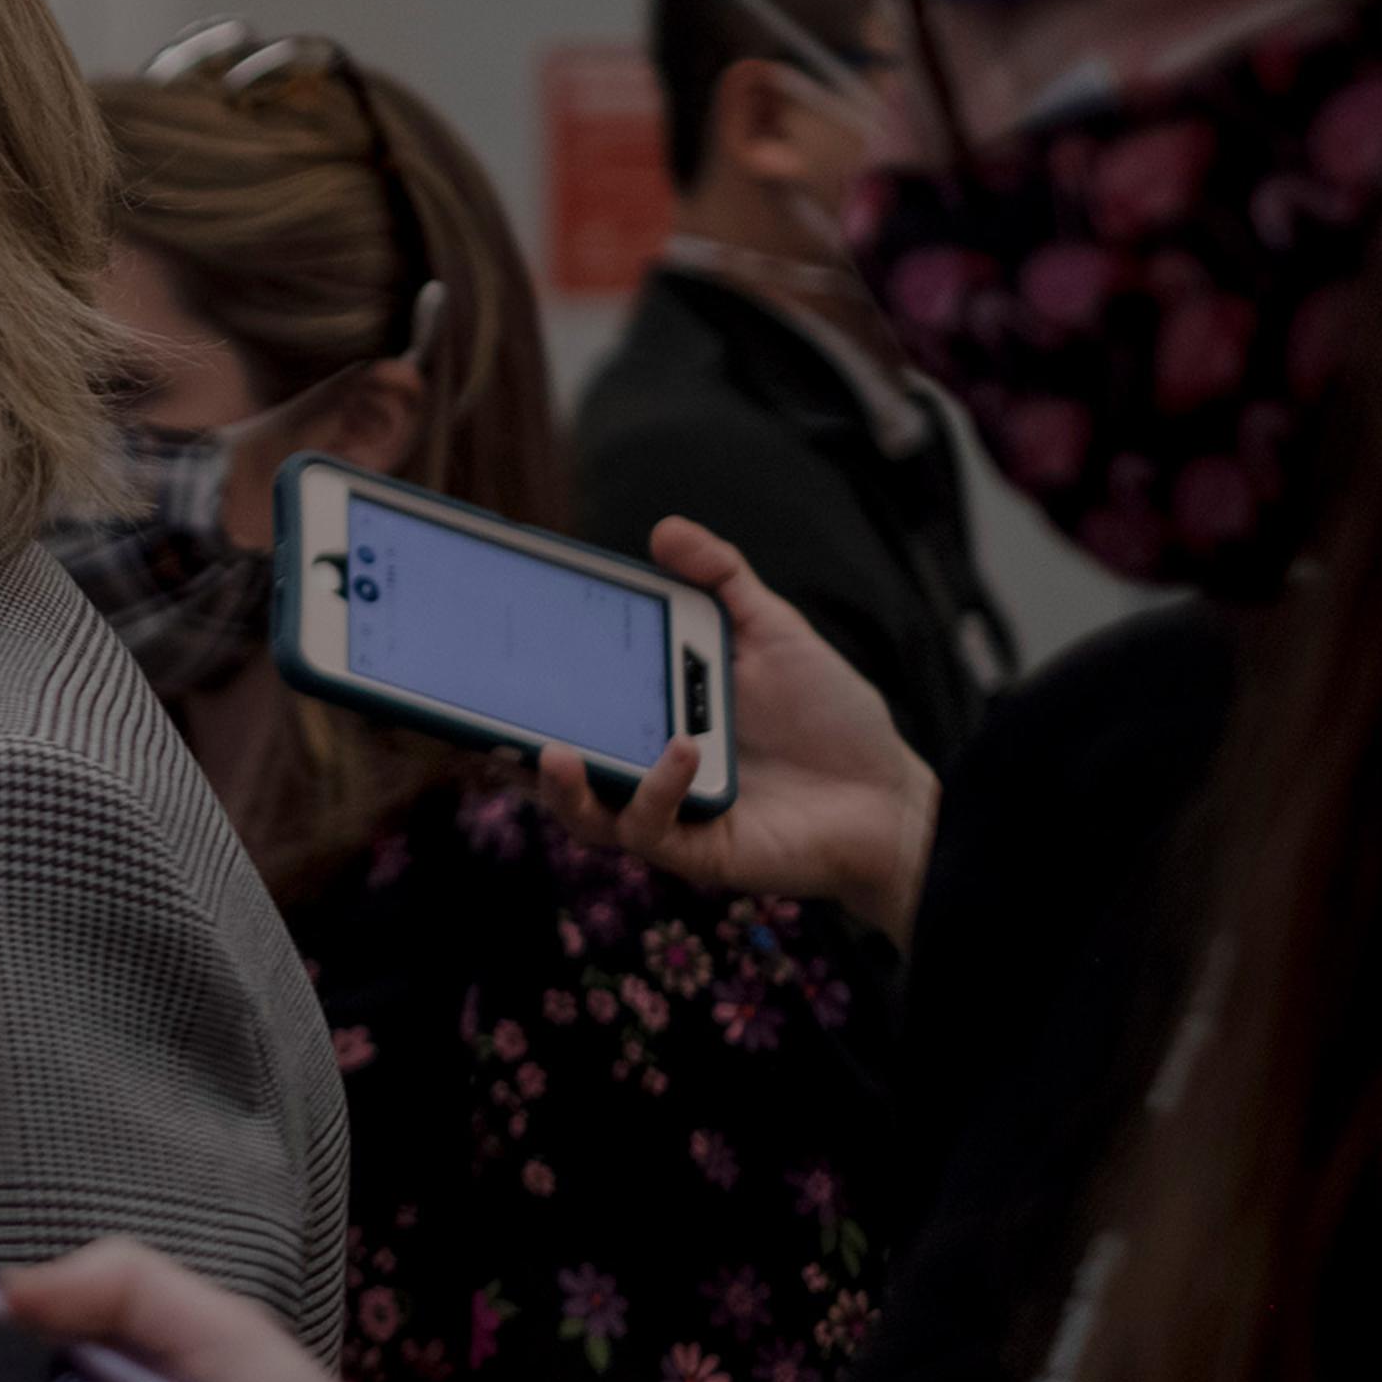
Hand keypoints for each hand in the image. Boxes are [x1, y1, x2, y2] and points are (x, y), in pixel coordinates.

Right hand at [533, 516, 939, 944]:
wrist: (893, 796)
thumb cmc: (831, 720)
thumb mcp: (773, 634)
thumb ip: (722, 581)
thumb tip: (663, 529)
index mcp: (648, 719)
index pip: (572, 703)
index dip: (524, 684)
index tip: (496, 645)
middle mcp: (644, 772)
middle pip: (555, 765)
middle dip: (510, 745)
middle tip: (487, 711)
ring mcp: (667, 816)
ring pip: (583, 814)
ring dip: (560, 786)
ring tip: (552, 749)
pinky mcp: (699, 852)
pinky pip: (652, 830)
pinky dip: (656, 789)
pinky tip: (679, 748)